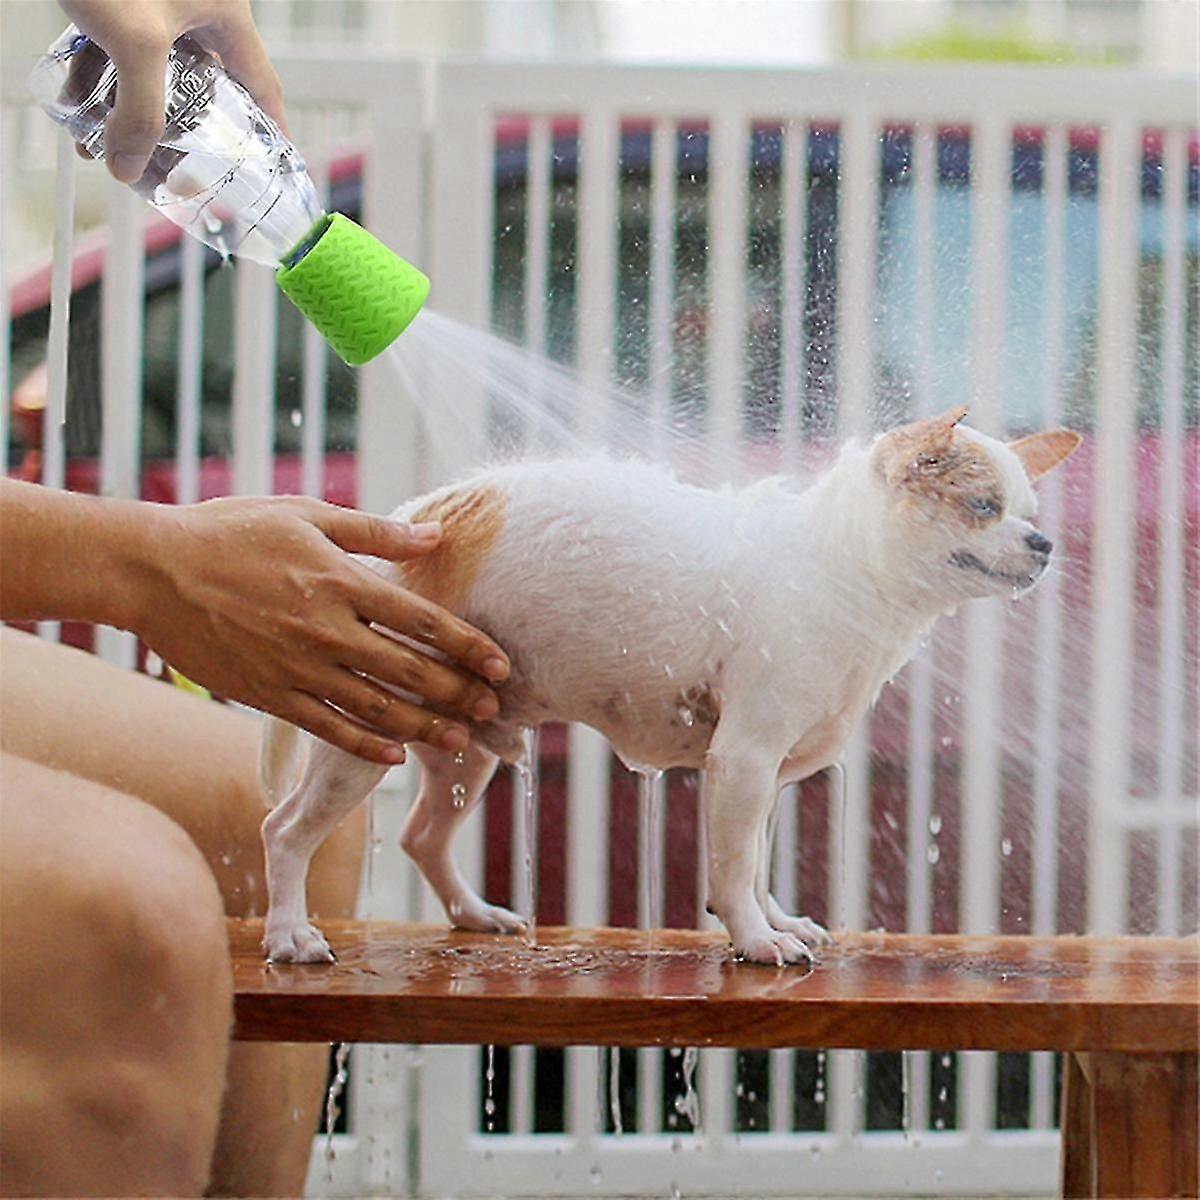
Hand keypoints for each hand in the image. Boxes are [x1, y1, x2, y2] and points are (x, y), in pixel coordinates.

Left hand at [59, 0, 285, 182]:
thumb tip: (128, 167)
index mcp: (225, 15)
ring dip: (130, 108)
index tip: (272, 163)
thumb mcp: (134, 41)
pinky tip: (83, 104)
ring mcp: (158, 2)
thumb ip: (137, 112)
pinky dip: (103, 78)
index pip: (261, 84)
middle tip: (171, 165)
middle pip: (202, 84)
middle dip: (181, 128)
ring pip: (155, 69)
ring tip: (108, 142)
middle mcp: (198, 8)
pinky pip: (121, 47)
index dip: (271, 128)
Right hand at [130, 496, 510, 763]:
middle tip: (492, 712)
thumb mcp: (307, 513)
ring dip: (424, 728)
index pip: (423, 621)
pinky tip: (394, 757)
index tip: (501, 666)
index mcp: (342, 581)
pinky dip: (365, 746)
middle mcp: (328, 630)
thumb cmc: (232, 531)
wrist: (155, 570)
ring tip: (458, 741)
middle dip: (458, 695)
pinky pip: (327, 728)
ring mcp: (298, 667)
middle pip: (410, 672)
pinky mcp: (269, 694)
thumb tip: (436, 536)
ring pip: (376, 708)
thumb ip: (376, 532)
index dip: (468, 646)